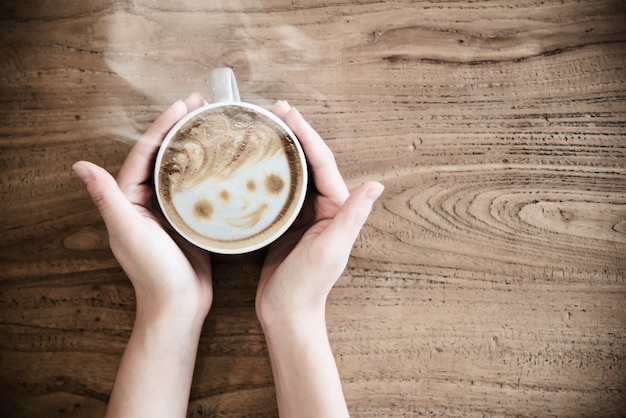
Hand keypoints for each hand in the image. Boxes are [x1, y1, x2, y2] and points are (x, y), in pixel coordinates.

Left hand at [72, 93, 212, 322]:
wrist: (180, 306)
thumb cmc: (154, 272)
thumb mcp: (128, 232)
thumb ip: (108, 198)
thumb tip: (79, 166)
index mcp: (128, 199)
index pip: (144, 153)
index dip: (161, 126)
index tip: (183, 106)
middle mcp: (146, 201)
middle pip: (163, 155)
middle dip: (180, 128)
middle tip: (202, 106)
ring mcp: (169, 209)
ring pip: (181, 169)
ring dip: (195, 145)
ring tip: (214, 124)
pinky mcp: (189, 219)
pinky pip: (197, 187)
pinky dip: (208, 170)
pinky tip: (224, 160)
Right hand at [256, 101, 383, 324]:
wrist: (285, 314)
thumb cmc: (307, 286)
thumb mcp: (330, 250)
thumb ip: (351, 218)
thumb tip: (376, 185)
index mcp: (337, 209)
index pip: (323, 162)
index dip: (307, 134)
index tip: (287, 112)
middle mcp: (322, 207)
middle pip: (309, 161)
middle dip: (294, 133)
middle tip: (272, 110)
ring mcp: (302, 214)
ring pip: (293, 172)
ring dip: (281, 148)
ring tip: (262, 126)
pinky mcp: (284, 222)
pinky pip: (277, 189)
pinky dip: (268, 171)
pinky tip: (252, 161)